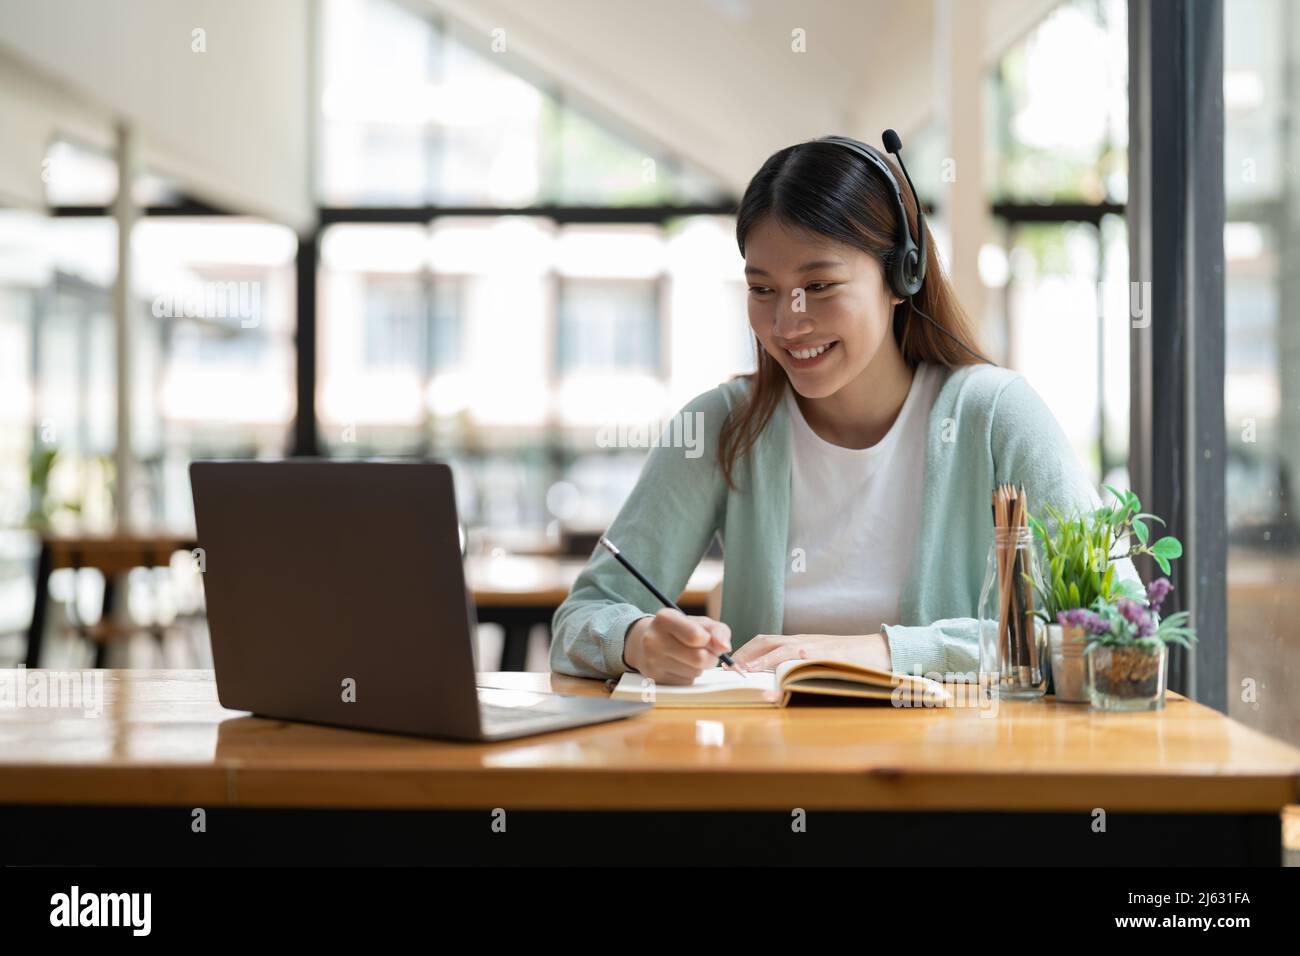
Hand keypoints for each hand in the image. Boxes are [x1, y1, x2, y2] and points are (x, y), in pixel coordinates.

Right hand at [622, 609, 732, 684]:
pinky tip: (681, 666)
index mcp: (665, 618)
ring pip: (695, 672)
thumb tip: (725, 648)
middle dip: (711, 657)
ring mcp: (652, 660)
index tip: (706, 639)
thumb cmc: (680, 631)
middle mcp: (654, 639)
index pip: (696, 636)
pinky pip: (687, 682)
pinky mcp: (655, 678)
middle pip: (699, 658)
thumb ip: (717, 631)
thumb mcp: (699, 623)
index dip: (709, 641)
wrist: (645, 643)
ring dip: (700, 668)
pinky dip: (690, 676)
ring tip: (690, 657)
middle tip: (707, 652)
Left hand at [730, 632, 891, 672]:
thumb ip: (798, 663)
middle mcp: (804, 641)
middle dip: (745, 653)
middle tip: (728, 668)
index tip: (728, 663)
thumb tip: (774, 678)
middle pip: (767, 640)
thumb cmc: (849, 659)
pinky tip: (781, 681)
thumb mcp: (819, 658)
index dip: (744, 650)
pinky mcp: (831, 658)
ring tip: (745, 671)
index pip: (765, 640)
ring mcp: (817, 648)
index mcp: (799, 641)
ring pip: (783, 649)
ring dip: (762, 660)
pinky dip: (791, 671)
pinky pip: (807, 664)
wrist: (881, 651)